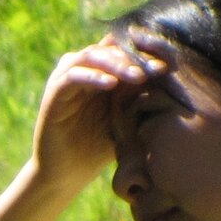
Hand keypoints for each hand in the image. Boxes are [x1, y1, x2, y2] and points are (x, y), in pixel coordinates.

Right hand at [28, 34, 168, 191]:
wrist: (68, 174)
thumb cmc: (100, 147)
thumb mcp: (127, 118)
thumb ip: (139, 94)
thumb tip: (163, 70)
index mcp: (102, 72)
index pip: (124, 49)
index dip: (144, 53)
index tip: (167, 67)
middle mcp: (83, 70)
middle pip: (109, 47)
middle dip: (134, 56)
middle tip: (156, 70)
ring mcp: (66, 79)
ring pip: (91, 55)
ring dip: (116, 63)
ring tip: (137, 77)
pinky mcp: (53, 93)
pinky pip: (72, 75)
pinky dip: (92, 76)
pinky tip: (111, 84)